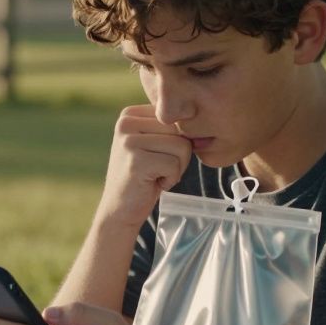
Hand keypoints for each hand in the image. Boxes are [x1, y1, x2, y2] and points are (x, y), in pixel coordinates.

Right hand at [95, 105, 191, 228]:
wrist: (120, 210)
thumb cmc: (143, 177)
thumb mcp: (153, 144)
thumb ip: (171, 129)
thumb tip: (205, 130)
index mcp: (130, 114)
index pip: (176, 118)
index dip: (177, 141)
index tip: (156, 156)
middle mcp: (126, 122)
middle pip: (180, 130)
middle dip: (178, 155)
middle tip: (157, 169)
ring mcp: (129, 140)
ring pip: (182, 146)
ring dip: (176, 167)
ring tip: (155, 175)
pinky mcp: (136, 160)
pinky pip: (175, 164)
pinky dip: (171, 179)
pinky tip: (153, 183)